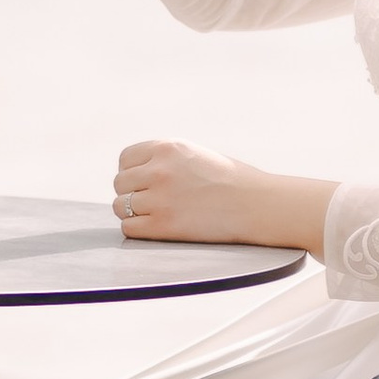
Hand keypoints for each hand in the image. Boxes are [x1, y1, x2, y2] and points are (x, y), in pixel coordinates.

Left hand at [112, 139, 331, 255]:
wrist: (258, 205)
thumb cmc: (231, 182)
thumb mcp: (195, 155)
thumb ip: (164, 159)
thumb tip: (132, 173)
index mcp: (167, 147)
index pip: (125, 159)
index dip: (134, 173)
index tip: (147, 183)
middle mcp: (159, 169)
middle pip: (120, 183)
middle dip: (133, 193)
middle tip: (154, 202)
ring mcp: (160, 198)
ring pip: (121, 206)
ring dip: (134, 213)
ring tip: (157, 215)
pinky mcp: (164, 225)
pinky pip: (129, 228)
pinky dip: (139, 230)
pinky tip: (158, 228)